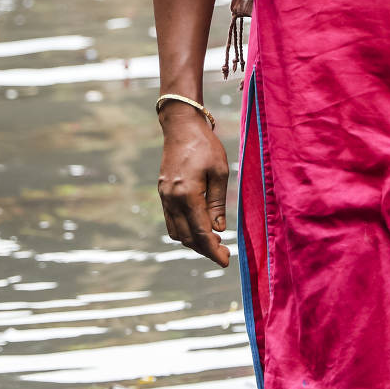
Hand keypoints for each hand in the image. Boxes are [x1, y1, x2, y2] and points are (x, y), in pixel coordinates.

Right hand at [157, 106, 230, 266]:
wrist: (181, 126)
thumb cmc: (205, 146)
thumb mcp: (219, 172)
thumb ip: (217, 203)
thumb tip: (218, 229)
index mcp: (187, 194)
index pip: (201, 233)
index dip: (214, 251)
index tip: (226, 262)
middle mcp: (172, 199)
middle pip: (187, 237)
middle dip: (205, 249)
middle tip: (224, 252)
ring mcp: (165, 196)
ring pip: (176, 232)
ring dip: (193, 241)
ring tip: (213, 241)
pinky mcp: (163, 193)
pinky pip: (171, 220)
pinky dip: (184, 230)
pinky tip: (199, 227)